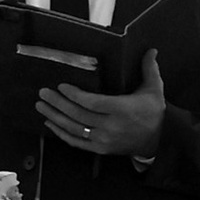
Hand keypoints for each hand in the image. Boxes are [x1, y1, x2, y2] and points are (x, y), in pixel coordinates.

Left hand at [34, 50, 166, 162]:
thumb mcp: (154, 89)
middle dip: (58, 103)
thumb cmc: (153, 112)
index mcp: (123, 110)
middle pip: (79, 115)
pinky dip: (61, 133)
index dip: (75, 95)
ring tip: (41, 106)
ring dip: (55, 117)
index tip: (62, 86)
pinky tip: (50, 123)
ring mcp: (104, 140)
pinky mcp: (100, 149)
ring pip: (74, 129)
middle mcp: (111, 126)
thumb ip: (149, 69)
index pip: (93, 103)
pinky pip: (76, 142)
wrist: (157, 140)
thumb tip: (151, 50)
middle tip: (44, 93)